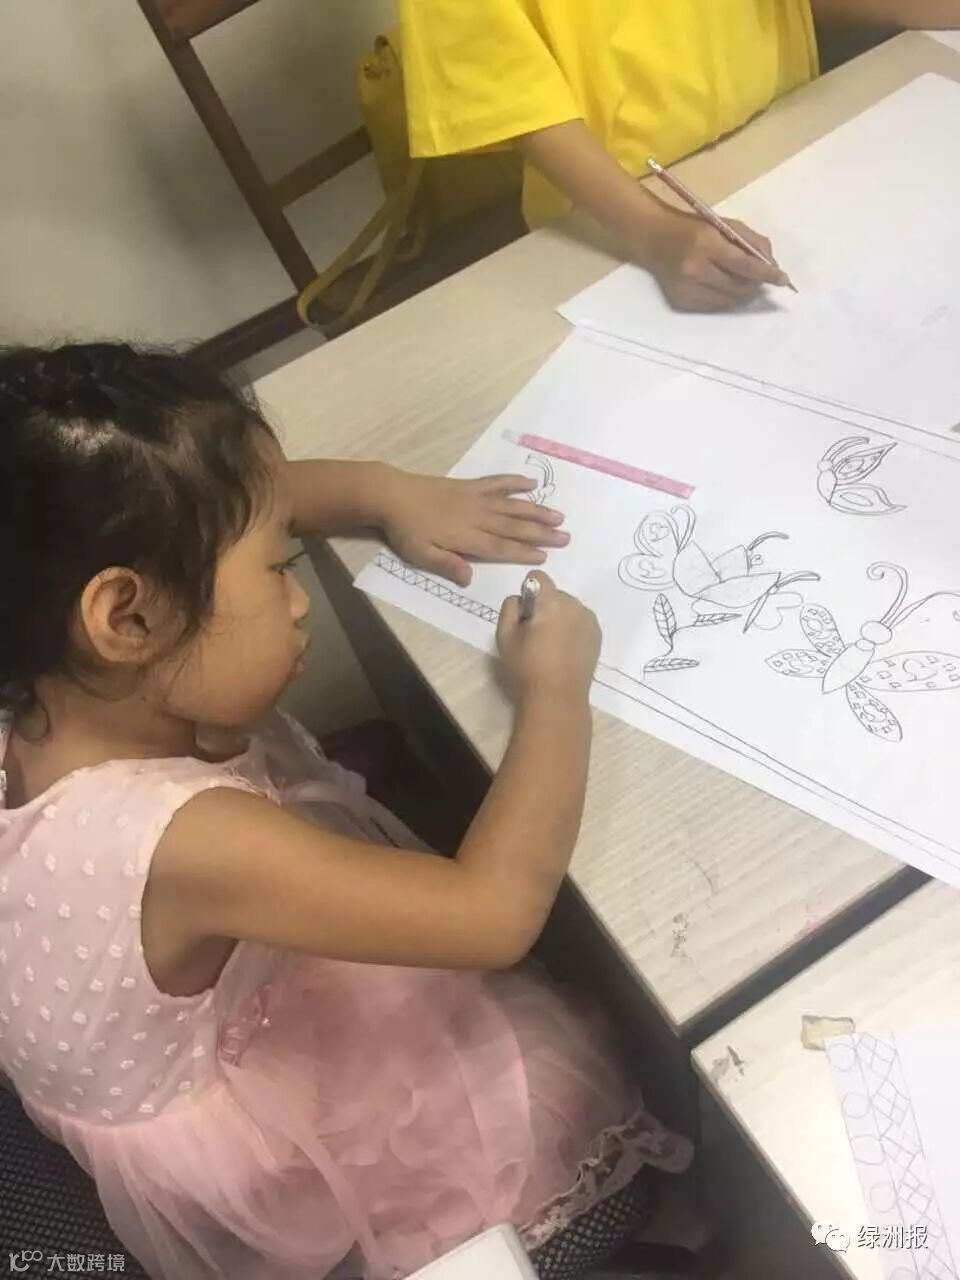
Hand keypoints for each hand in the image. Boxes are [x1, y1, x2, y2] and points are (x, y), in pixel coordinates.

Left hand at [379, 470, 569, 585]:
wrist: (392, 495)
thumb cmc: (406, 530)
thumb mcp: (421, 555)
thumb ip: (447, 565)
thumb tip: (470, 579)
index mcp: (466, 537)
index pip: (500, 547)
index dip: (523, 552)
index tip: (545, 557)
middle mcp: (477, 517)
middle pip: (513, 526)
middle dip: (540, 533)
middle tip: (565, 537)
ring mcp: (475, 498)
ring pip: (511, 505)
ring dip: (536, 510)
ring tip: (558, 516)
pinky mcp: (469, 485)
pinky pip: (496, 482)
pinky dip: (514, 482)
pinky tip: (531, 482)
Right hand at [496, 572, 600, 702]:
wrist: (557, 698)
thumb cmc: (527, 667)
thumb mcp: (504, 635)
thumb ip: (510, 607)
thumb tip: (521, 599)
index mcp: (552, 602)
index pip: (539, 577)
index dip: (528, 592)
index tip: (526, 616)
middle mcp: (575, 605)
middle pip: (555, 594)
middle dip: (545, 607)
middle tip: (536, 636)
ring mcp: (589, 620)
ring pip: (568, 607)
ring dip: (559, 617)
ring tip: (551, 646)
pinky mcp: (597, 635)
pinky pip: (580, 621)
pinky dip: (571, 628)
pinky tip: (565, 651)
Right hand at [645, 206, 788, 311]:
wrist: (654, 239)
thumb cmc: (694, 228)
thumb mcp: (724, 224)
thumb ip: (751, 241)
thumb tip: (772, 266)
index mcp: (706, 245)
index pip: (743, 265)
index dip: (766, 274)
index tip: (783, 280)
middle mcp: (694, 269)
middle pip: (738, 287)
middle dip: (755, 283)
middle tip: (761, 277)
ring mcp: (686, 288)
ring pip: (729, 300)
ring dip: (742, 292)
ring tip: (742, 280)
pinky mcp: (681, 301)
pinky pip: (714, 306)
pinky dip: (726, 298)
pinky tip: (724, 286)